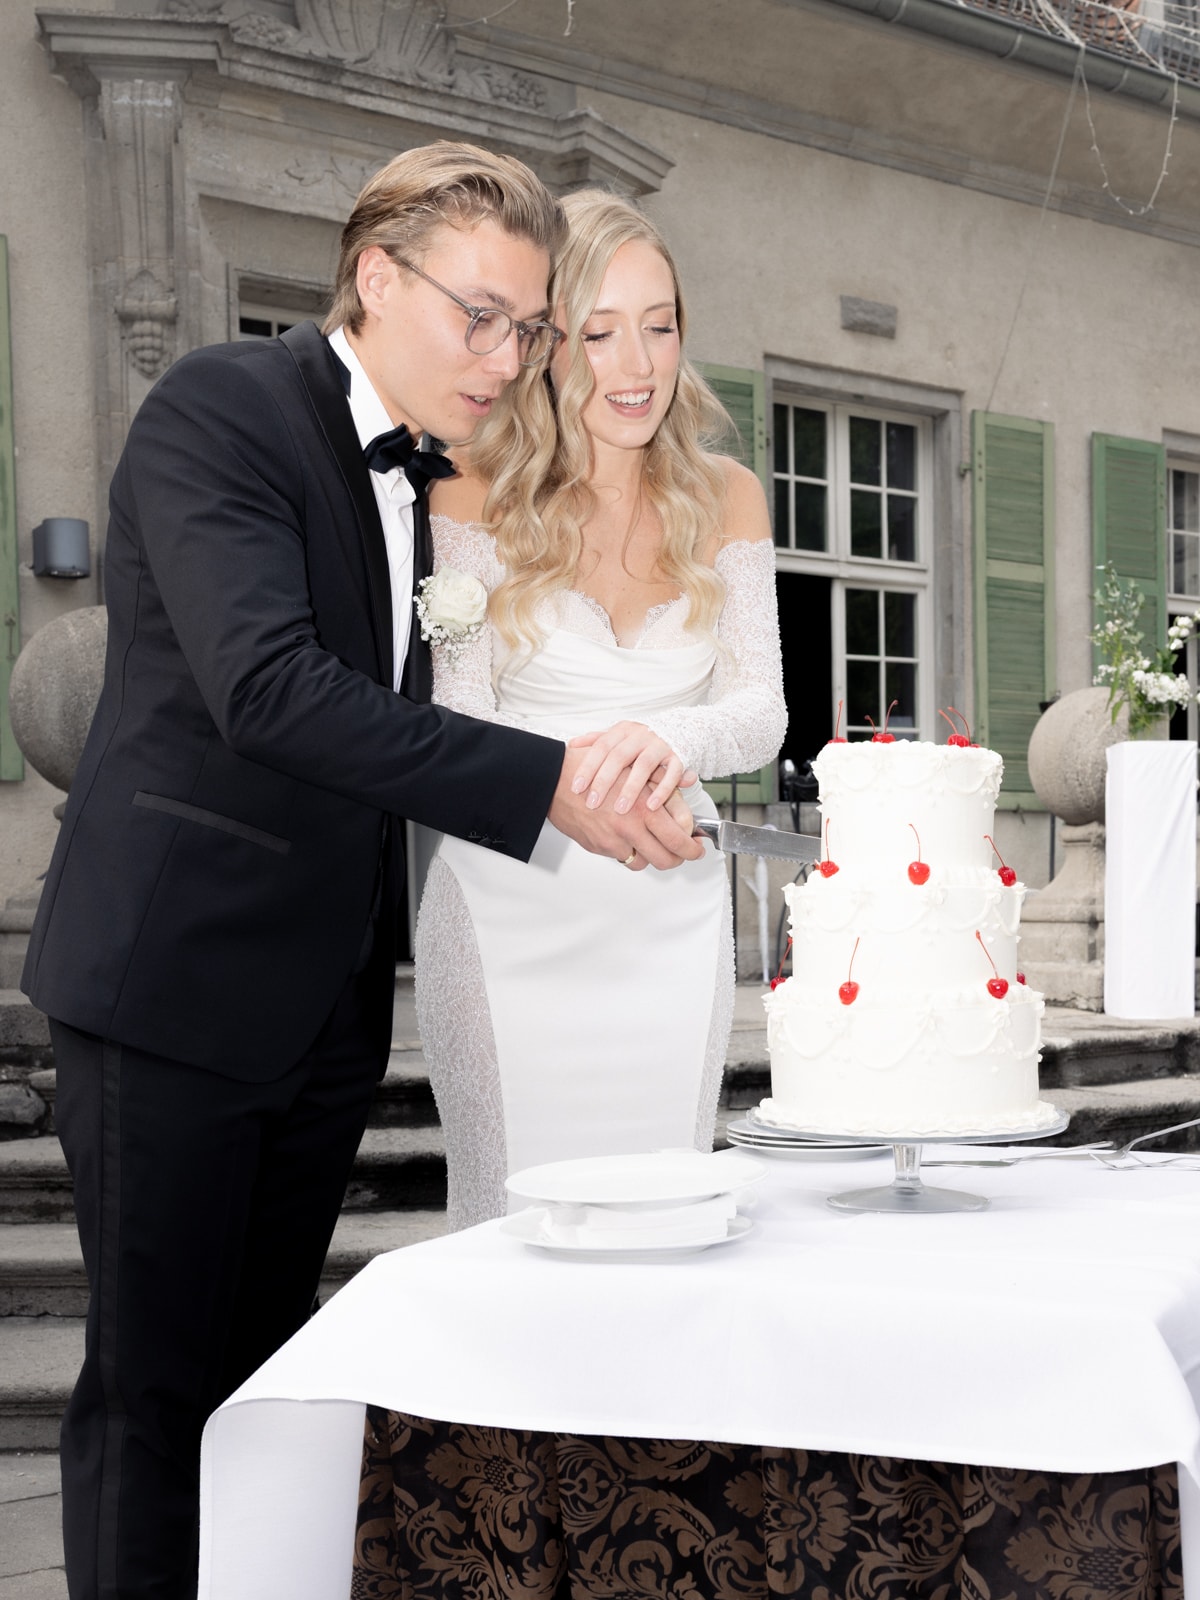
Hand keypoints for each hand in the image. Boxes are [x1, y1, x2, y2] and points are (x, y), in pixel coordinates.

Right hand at [549, 748, 702, 870]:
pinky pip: (621, 856)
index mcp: (643, 810)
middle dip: (678, 859)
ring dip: (651, 856)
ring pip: (643, 862)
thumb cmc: (594, 770)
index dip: (692, 848)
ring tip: (653, 843)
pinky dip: (627, 849)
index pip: (678, 839)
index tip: (696, 848)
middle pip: (665, 859)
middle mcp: (630, 829)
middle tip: (682, 853)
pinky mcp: (597, 847)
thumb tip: (687, 798)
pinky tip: (626, 835)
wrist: (556, 780)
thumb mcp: (636, 772)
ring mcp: (612, 842)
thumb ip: (664, 787)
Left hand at [567, 721, 695, 812]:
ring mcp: (660, 745)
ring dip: (631, 788)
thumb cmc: (641, 739)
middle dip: (604, 782)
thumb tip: (571, 745)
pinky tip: (652, 807)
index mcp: (622, 731)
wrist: (679, 729)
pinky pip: (672, 774)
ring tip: (620, 809)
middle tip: (592, 803)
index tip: (576, 788)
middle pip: (619, 757)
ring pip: (644, 766)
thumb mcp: (619, 735)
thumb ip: (596, 739)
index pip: (601, 747)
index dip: (587, 767)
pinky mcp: (678, 757)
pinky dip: (662, 790)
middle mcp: (640, 735)